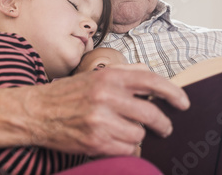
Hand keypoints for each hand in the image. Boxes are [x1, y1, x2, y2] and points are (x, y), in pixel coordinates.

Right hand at [22, 68, 188, 155]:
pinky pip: (126, 149)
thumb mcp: (97, 74)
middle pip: (150, 114)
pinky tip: (115, 140)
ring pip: (139, 135)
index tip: (184, 103)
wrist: (37, 112)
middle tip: (165, 128)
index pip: (151, 81)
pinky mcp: (94, 142)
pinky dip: (126, 148)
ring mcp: (100, 121)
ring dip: (137, 135)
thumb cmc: (70, 93)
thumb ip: (127, 72)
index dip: (173, 92)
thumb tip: (151, 75)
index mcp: (110, 76)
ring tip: (124, 130)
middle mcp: (106, 96)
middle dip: (163, 124)